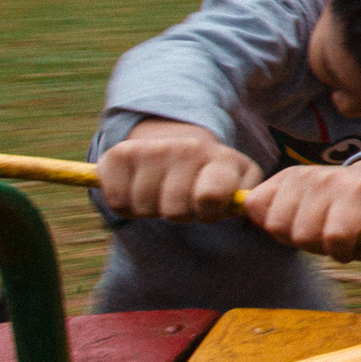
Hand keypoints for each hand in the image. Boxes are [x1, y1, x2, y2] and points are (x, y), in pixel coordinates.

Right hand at [99, 120, 262, 221]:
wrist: (179, 148)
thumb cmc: (213, 181)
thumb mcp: (236, 189)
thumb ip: (242, 202)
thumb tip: (242, 206)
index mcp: (223, 159)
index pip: (211, 196)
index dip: (207, 212)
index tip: (207, 208)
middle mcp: (188, 148)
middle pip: (175, 210)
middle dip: (180, 214)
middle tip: (184, 201)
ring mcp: (154, 148)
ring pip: (144, 207)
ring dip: (152, 210)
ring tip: (163, 194)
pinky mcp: (121, 153)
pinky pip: (118, 202)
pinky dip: (127, 206)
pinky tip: (140, 190)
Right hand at [243, 157, 360, 261]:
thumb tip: (353, 252)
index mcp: (357, 190)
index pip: (337, 235)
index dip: (341, 252)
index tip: (348, 249)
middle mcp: (326, 178)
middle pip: (304, 235)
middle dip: (317, 247)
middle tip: (328, 240)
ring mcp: (300, 175)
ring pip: (276, 225)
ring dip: (291, 237)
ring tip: (310, 230)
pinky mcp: (280, 176)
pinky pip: (256, 205)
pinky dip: (266, 220)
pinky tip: (290, 220)